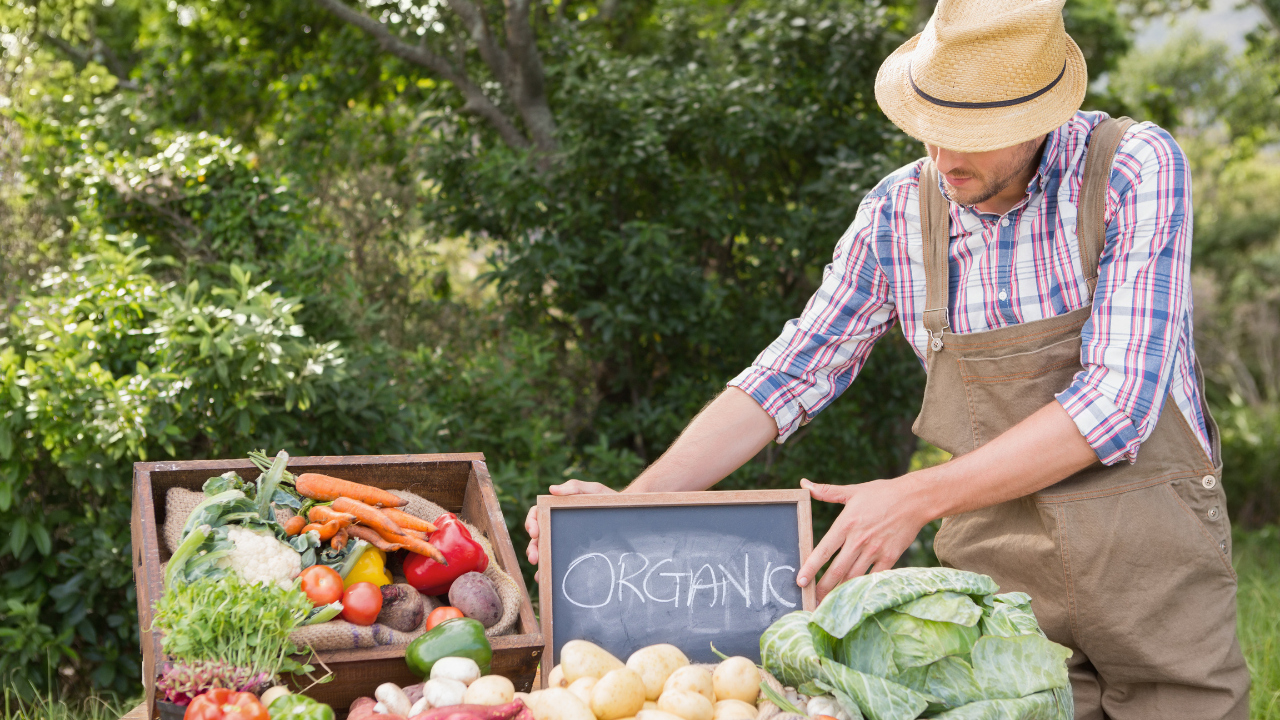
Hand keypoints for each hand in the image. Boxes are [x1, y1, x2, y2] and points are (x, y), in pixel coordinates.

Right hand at [525, 479, 616, 581]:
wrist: (624, 515)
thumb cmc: (606, 500)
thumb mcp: (592, 491)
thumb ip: (574, 487)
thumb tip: (552, 489)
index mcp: (556, 509)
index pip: (536, 514)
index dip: (531, 522)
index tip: (534, 532)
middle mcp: (556, 526)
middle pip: (537, 537)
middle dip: (532, 547)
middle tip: (534, 556)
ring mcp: (563, 540)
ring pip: (543, 550)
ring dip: (537, 558)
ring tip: (538, 565)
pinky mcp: (571, 552)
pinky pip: (555, 562)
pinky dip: (546, 570)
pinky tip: (543, 576)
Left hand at [797, 477, 929, 601]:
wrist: (915, 499)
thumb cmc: (882, 493)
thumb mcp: (853, 490)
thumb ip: (826, 491)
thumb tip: (803, 484)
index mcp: (846, 524)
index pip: (824, 550)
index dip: (811, 568)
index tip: (800, 581)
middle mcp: (859, 540)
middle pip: (837, 570)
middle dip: (823, 588)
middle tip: (812, 601)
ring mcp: (875, 550)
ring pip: (853, 577)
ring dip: (840, 591)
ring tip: (828, 603)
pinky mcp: (890, 557)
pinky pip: (873, 577)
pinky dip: (863, 588)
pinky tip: (854, 597)